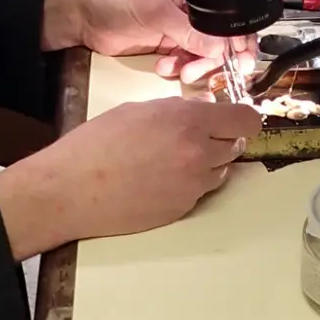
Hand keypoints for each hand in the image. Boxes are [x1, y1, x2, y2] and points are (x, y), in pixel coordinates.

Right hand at [0, 97, 262, 257]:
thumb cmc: (98, 142)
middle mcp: (199, 154)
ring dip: (209, 162)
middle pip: (237, 145)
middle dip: (223, 138)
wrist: (73, 189)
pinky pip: (200, 191)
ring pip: (221, 171)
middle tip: (197, 134)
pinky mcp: (183, 210)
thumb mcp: (139, 110)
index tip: (235, 117)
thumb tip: (203, 110)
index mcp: (188, 121)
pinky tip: (160, 177)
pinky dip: (190, 182)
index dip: (243, 117)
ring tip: (174, 157)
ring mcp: (193, 186)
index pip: (245, 119)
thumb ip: (177, 110)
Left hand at [43, 0, 257, 83]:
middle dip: (218, 55)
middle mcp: (187, 3)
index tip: (242, 56)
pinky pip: (184, 59)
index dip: (237, 33)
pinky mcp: (163, 41)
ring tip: (184, 71)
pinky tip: (167, 68)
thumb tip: (220, 47)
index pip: (224, 9)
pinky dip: (180, 67)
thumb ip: (188, 30)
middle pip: (218, 34)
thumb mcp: (154, 10)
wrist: (77, 13)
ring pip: (202, 50)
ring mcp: (175, 23)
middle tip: (219, 71)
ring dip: (198, 64)